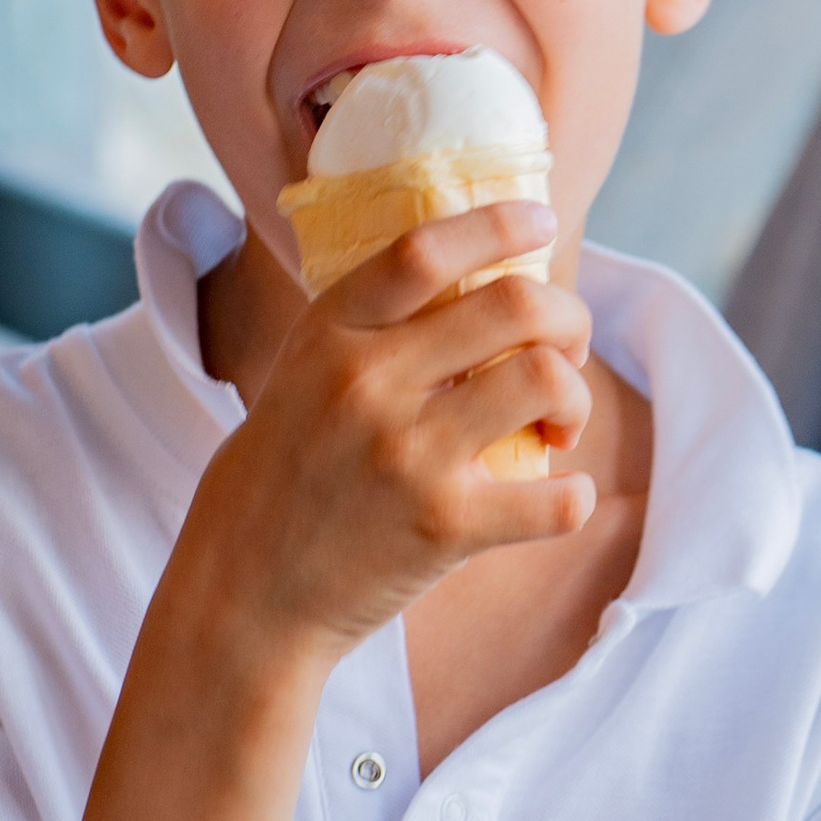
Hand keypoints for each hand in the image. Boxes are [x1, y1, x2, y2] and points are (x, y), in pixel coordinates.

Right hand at [175, 201, 593, 673]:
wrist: (244, 599)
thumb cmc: (281, 480)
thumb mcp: (300, 378)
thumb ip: (370, 332)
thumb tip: (472, 283)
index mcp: (330, 335)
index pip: (424, 249)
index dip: (497, 223)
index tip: (541, 221)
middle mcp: (367, 384)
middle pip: (514, 305)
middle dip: (567, 317)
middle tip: (567, 347)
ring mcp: (407, 456)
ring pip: (543, 380)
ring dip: (574, 397)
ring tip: (559, 425)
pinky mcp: (441, 528)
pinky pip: (555, 498)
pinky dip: (576, 495)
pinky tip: (560, 496)